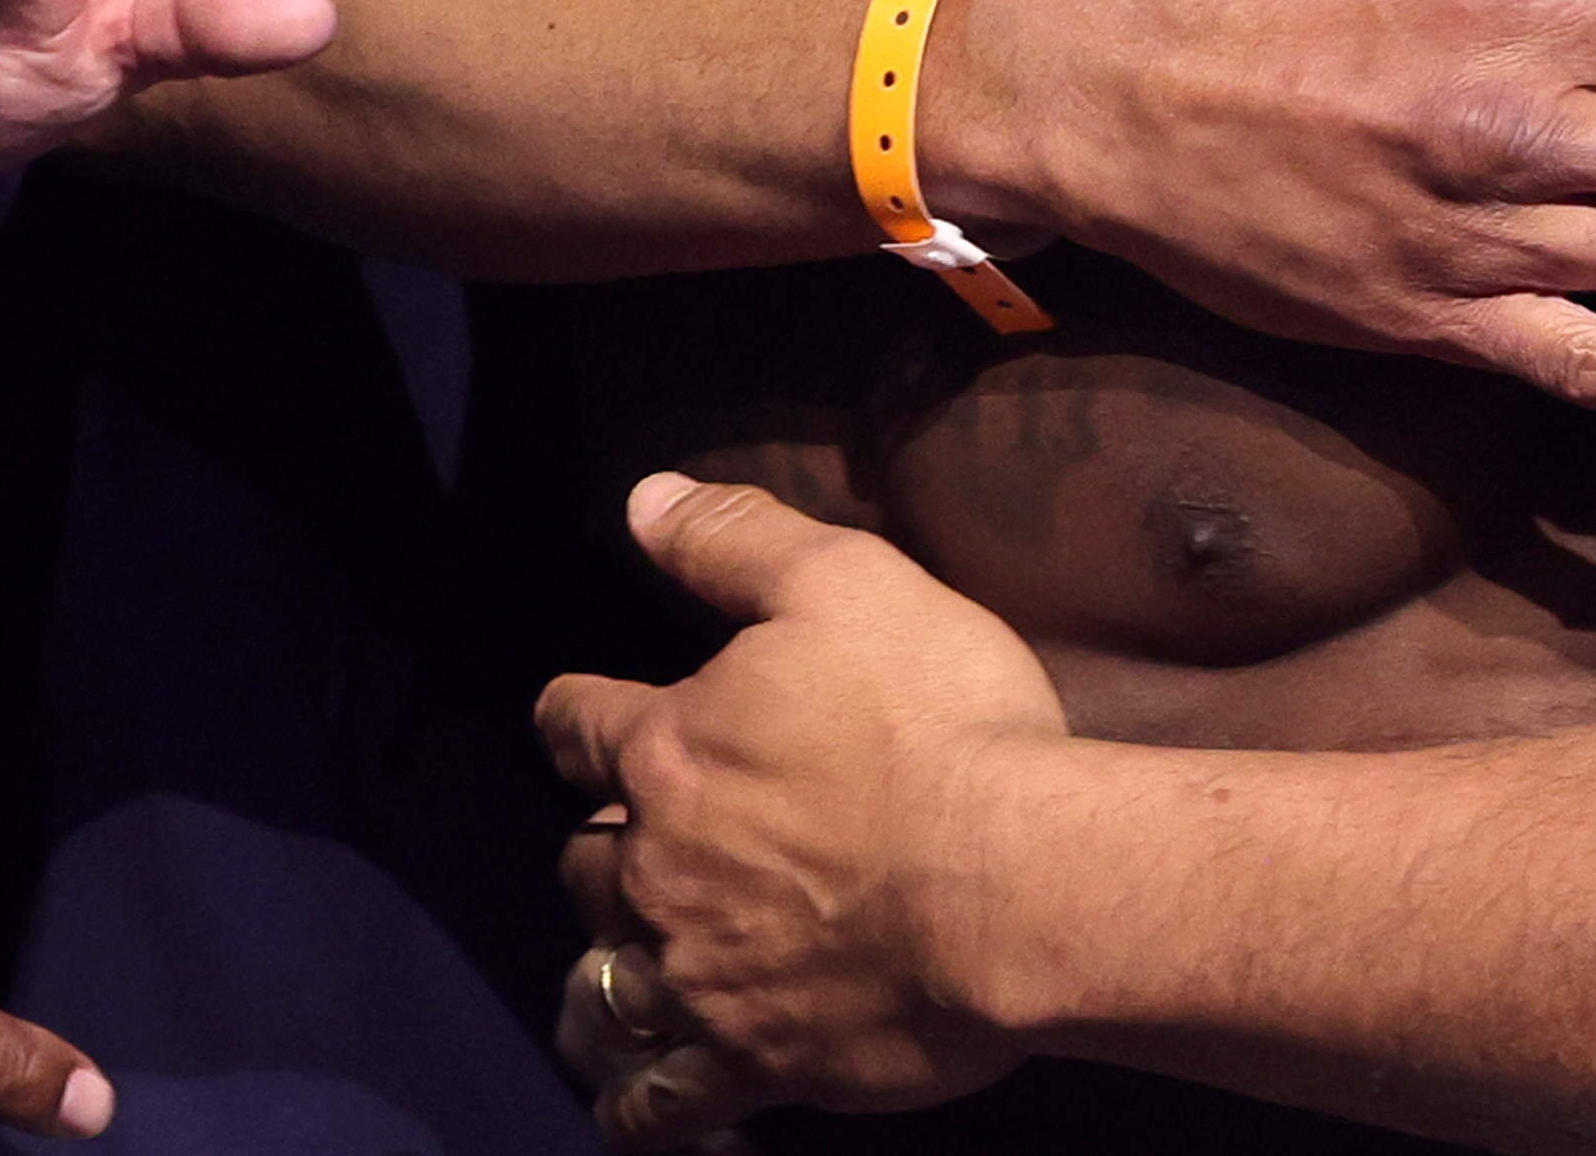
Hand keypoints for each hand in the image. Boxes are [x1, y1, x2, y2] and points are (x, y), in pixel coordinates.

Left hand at [540, 478, 1054, 1150]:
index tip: (582, 722)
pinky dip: (640, 1102)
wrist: (1020, 885)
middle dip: (603, 850)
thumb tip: (642, 499)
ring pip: (604, 985)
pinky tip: (634, 1105)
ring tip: (611, 977)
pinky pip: (666, 1098)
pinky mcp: (760, 1059)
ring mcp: (704, 976)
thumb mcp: (844, 582)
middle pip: (584, 864)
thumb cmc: (940, 721)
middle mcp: (661, 870)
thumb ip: (734, 539)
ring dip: (603, 974)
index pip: (575, 726)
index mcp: (670, 753)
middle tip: (640, 848)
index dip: (575, 718)